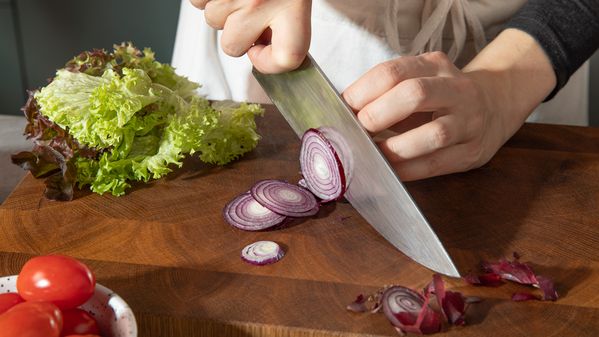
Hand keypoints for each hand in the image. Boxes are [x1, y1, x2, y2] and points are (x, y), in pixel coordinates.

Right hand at [190, 0, 311, 72]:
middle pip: (233, 47)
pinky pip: (197, 3)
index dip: (272, 64)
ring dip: (222, 11)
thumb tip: (264, 50)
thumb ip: (286, 25)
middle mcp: (261, 1)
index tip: (264, 53)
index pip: (287, 58)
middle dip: (238, 35)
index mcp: (293, 5)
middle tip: (248, 12)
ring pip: (213, 22)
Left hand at [342, 28, 555, 180]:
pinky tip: (389, 171)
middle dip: (379, 114)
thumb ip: (386, 92)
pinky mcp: (472, 151)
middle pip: (415, 94)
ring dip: (396, 148)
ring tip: (372, 154)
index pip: (393, 71)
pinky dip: (408, 170)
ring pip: (434, 134)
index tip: (343, 108)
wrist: (494, 105)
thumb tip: (343, 114)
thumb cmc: (441, 96)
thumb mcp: (419, 80)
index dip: (363, 91)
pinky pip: (437, 164)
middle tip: (358, 130)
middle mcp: (456, 89)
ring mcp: (469, 121)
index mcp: (434, 66)